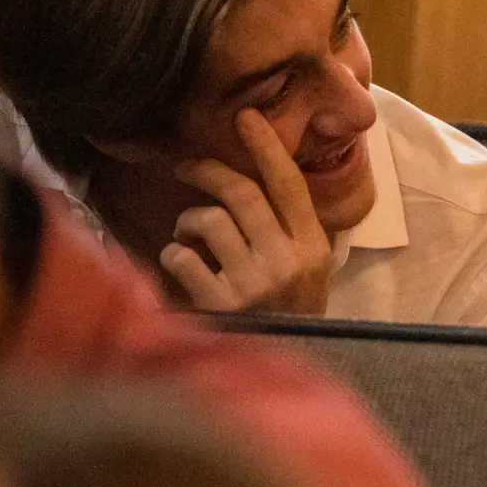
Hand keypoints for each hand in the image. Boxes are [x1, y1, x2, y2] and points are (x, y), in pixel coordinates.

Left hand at [158, 109, 335, 314]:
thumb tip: (262, 178)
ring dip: (189, 222)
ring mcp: (254, 283)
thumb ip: (291, 229)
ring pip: (208, 221)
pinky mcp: (221, 306)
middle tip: (187, 166)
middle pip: (242, 194)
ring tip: (189, 236)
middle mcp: (287, 261)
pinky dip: (173, 256)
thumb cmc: (290, 313)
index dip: (266, 147)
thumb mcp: (308, 269)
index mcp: (313, 247)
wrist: (286, 369)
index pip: (288, 184)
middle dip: (208, 171)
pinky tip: (181, 268)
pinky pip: (181, 258)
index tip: (246, 117)